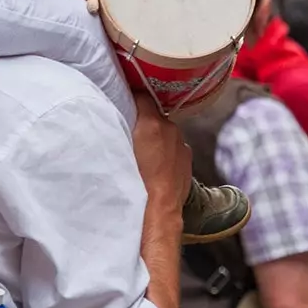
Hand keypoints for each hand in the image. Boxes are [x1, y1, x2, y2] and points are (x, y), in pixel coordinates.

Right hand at [132, 93, 190, 212]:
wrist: (157, 211)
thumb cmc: (134, 182)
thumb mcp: (118, 151)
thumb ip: (121, 129)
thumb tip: (120, 118)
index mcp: (152, 123)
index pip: (142, 97)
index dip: (132, 99)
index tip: (124, 104)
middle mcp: (171, 129)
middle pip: (155, 116)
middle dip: (144, 122)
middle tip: (130, 134)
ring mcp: (182, 144)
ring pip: (166, 133)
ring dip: (157, 138)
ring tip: (143, 155)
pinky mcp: (188, 159)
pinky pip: (174, 148)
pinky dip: (166, 152)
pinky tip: (156, 167)